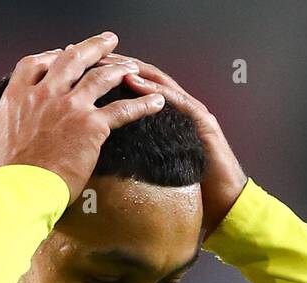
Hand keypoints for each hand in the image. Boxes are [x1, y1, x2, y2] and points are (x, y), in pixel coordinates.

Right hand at [0, 32, 166, 204]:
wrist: (16, 194)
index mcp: (17, 96)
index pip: (36, 63)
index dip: (53, 56)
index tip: (63, 54)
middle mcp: (44, 93)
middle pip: (72, 58)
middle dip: (93, 47)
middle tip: (108, 41)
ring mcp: (70, 107)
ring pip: (101, 77)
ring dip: (121, 68)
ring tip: (134, 66)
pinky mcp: (92, 126)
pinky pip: (123, 110)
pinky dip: (143, 104)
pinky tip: (157, 102)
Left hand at [95, 53, 247, 240]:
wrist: (224, 202)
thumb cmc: (189, 189)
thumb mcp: (152, 167)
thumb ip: (134, 154)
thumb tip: (98, 159)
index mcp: (164, 116)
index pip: (133, 86)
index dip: (108, 74)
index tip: (83, 69)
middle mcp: (178, 106)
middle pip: (143, 75)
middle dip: (117, 64)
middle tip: (90, 56)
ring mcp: (191, 110)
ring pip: (158, 81)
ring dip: (133, 69)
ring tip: (109, 62)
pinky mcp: (202, 121)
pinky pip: (176, 100)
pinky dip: (154, 90)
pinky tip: (134, 82)